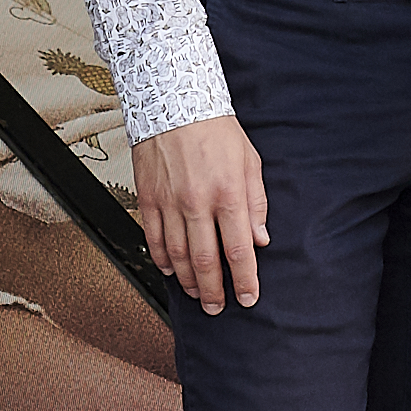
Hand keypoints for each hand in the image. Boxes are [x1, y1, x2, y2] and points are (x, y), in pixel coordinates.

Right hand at [134, 114, 268, 309]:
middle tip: (219, 308)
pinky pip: (155, 238)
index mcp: (228, 194)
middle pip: (205, 260)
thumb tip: (261, 239)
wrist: (173, 102)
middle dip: (214, 291)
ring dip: (188, 280)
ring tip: (198, 294)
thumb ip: (256, 203)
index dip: (245, 280)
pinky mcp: (149, 198)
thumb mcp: (249, 161)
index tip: (249, 297)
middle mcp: (197, 203)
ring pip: (177, 255)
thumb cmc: (216, 130)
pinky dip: (162, 260)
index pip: (238, 250)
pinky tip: (171, 270)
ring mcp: (170, 203)